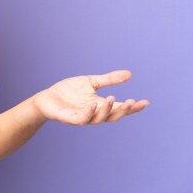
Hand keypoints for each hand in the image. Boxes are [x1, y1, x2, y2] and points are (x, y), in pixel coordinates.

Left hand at [32, 70, 148, 124]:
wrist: (47, 98)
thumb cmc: (68, 91)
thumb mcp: (91, 82)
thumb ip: (109, 79)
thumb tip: (130, 74)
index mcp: (100, 105)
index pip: (120, 107)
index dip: (133, 107)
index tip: (145, 102)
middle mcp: (94, 113)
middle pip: (113, 116)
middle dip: (123, 110)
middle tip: (132, 102)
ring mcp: (83, 116)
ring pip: (99, 118)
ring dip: (107, 110)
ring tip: (112, 98)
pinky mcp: (70, 118)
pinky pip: (81, 119)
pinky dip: (88, 113)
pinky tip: (93, 105)